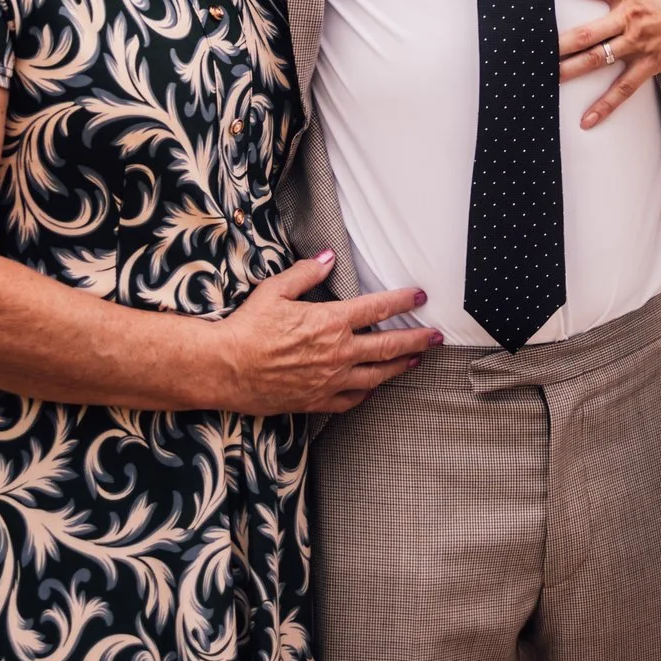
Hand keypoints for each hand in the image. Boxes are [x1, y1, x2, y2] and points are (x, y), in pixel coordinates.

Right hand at [213, 253, 439, 414]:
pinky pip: (351, 400)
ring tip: (416, 361)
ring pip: (377, 375)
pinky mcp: (317, 400)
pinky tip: (373, 389)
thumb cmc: (247, 328)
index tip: (420, 296)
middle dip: (418, 340)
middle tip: (436, 337)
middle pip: (389, 346)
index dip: (402, 300)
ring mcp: (330, 380)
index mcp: (330, 322)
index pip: (378, 308)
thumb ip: (306, 274)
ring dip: (400, 367)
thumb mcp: (275, 291)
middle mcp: (337, 352)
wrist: (224, 368)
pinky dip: (366, 394)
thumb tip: (328, 259)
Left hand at [554, 0, 660, 127]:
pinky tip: (587, 120)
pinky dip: (606, 106)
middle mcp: (631, 18)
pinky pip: (624, 89)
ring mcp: (639, 44)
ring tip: (545, 79)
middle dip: (556, 41)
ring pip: (597, 60)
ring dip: (569, 70)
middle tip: (530, 46)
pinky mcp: (653, 64)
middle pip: (585, 32)